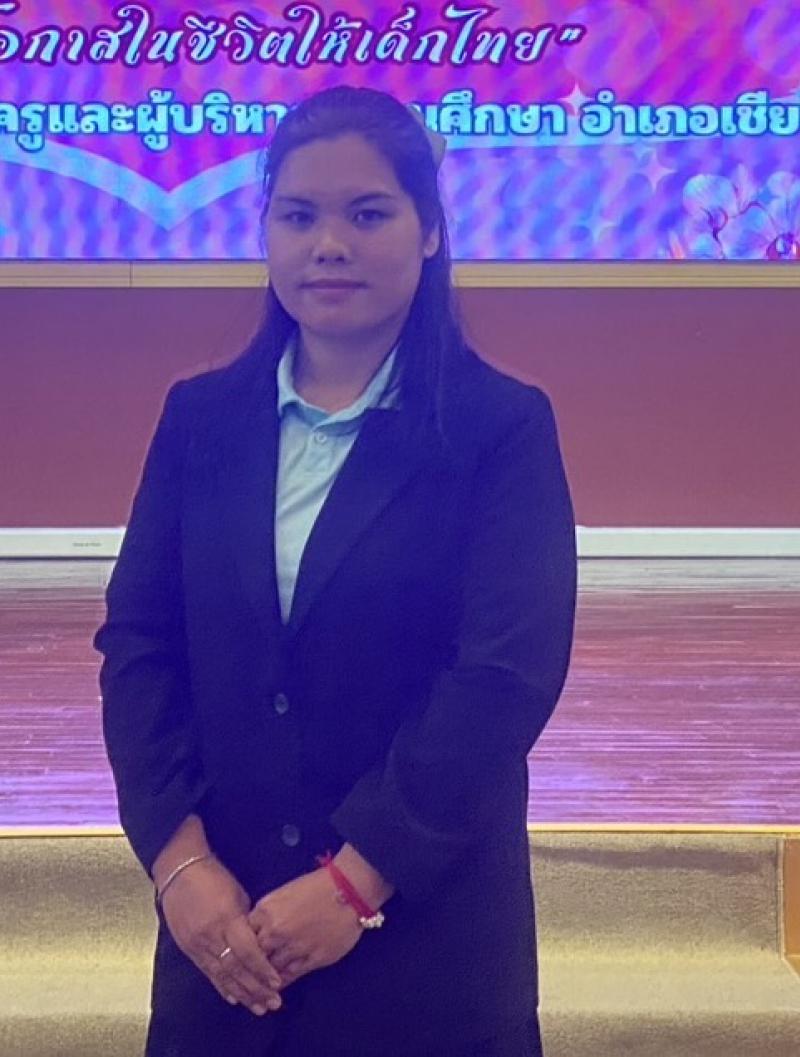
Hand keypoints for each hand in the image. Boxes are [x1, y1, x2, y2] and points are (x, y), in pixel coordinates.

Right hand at [160, 855, 284, 1015]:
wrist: (179, 872)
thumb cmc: (214, 877)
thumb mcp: (237, 895)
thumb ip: (246, 922)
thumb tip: (259, 942)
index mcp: (226, 919)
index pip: (247, 952)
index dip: (262, 969)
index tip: (277, 982)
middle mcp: (211, 935)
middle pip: (236, 969)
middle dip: (256, 988)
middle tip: (273, 1002)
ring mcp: (197, 944)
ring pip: (222, 975)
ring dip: (242, 993)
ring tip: (258, 1007)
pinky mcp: (188, 948)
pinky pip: (207, 972)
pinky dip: (222, 986)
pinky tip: (233, 998)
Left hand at [248, 867, 363, 986]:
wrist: (348, 891)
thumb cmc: (316, 887)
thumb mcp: (283, 894)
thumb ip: (267, 913)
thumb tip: (256, 930)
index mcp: (266, 911)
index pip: (243, 936)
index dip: (240, 946)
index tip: (239, 954)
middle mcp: (275, 932)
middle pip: (253, 956)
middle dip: (250, 966)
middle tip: (245, 976)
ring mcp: (292, 948)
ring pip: (270, 970)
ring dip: (263, 978)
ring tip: (258, 986)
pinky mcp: (311, 960)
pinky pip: (289, 976)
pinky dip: (280, 982)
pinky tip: (276, 985)